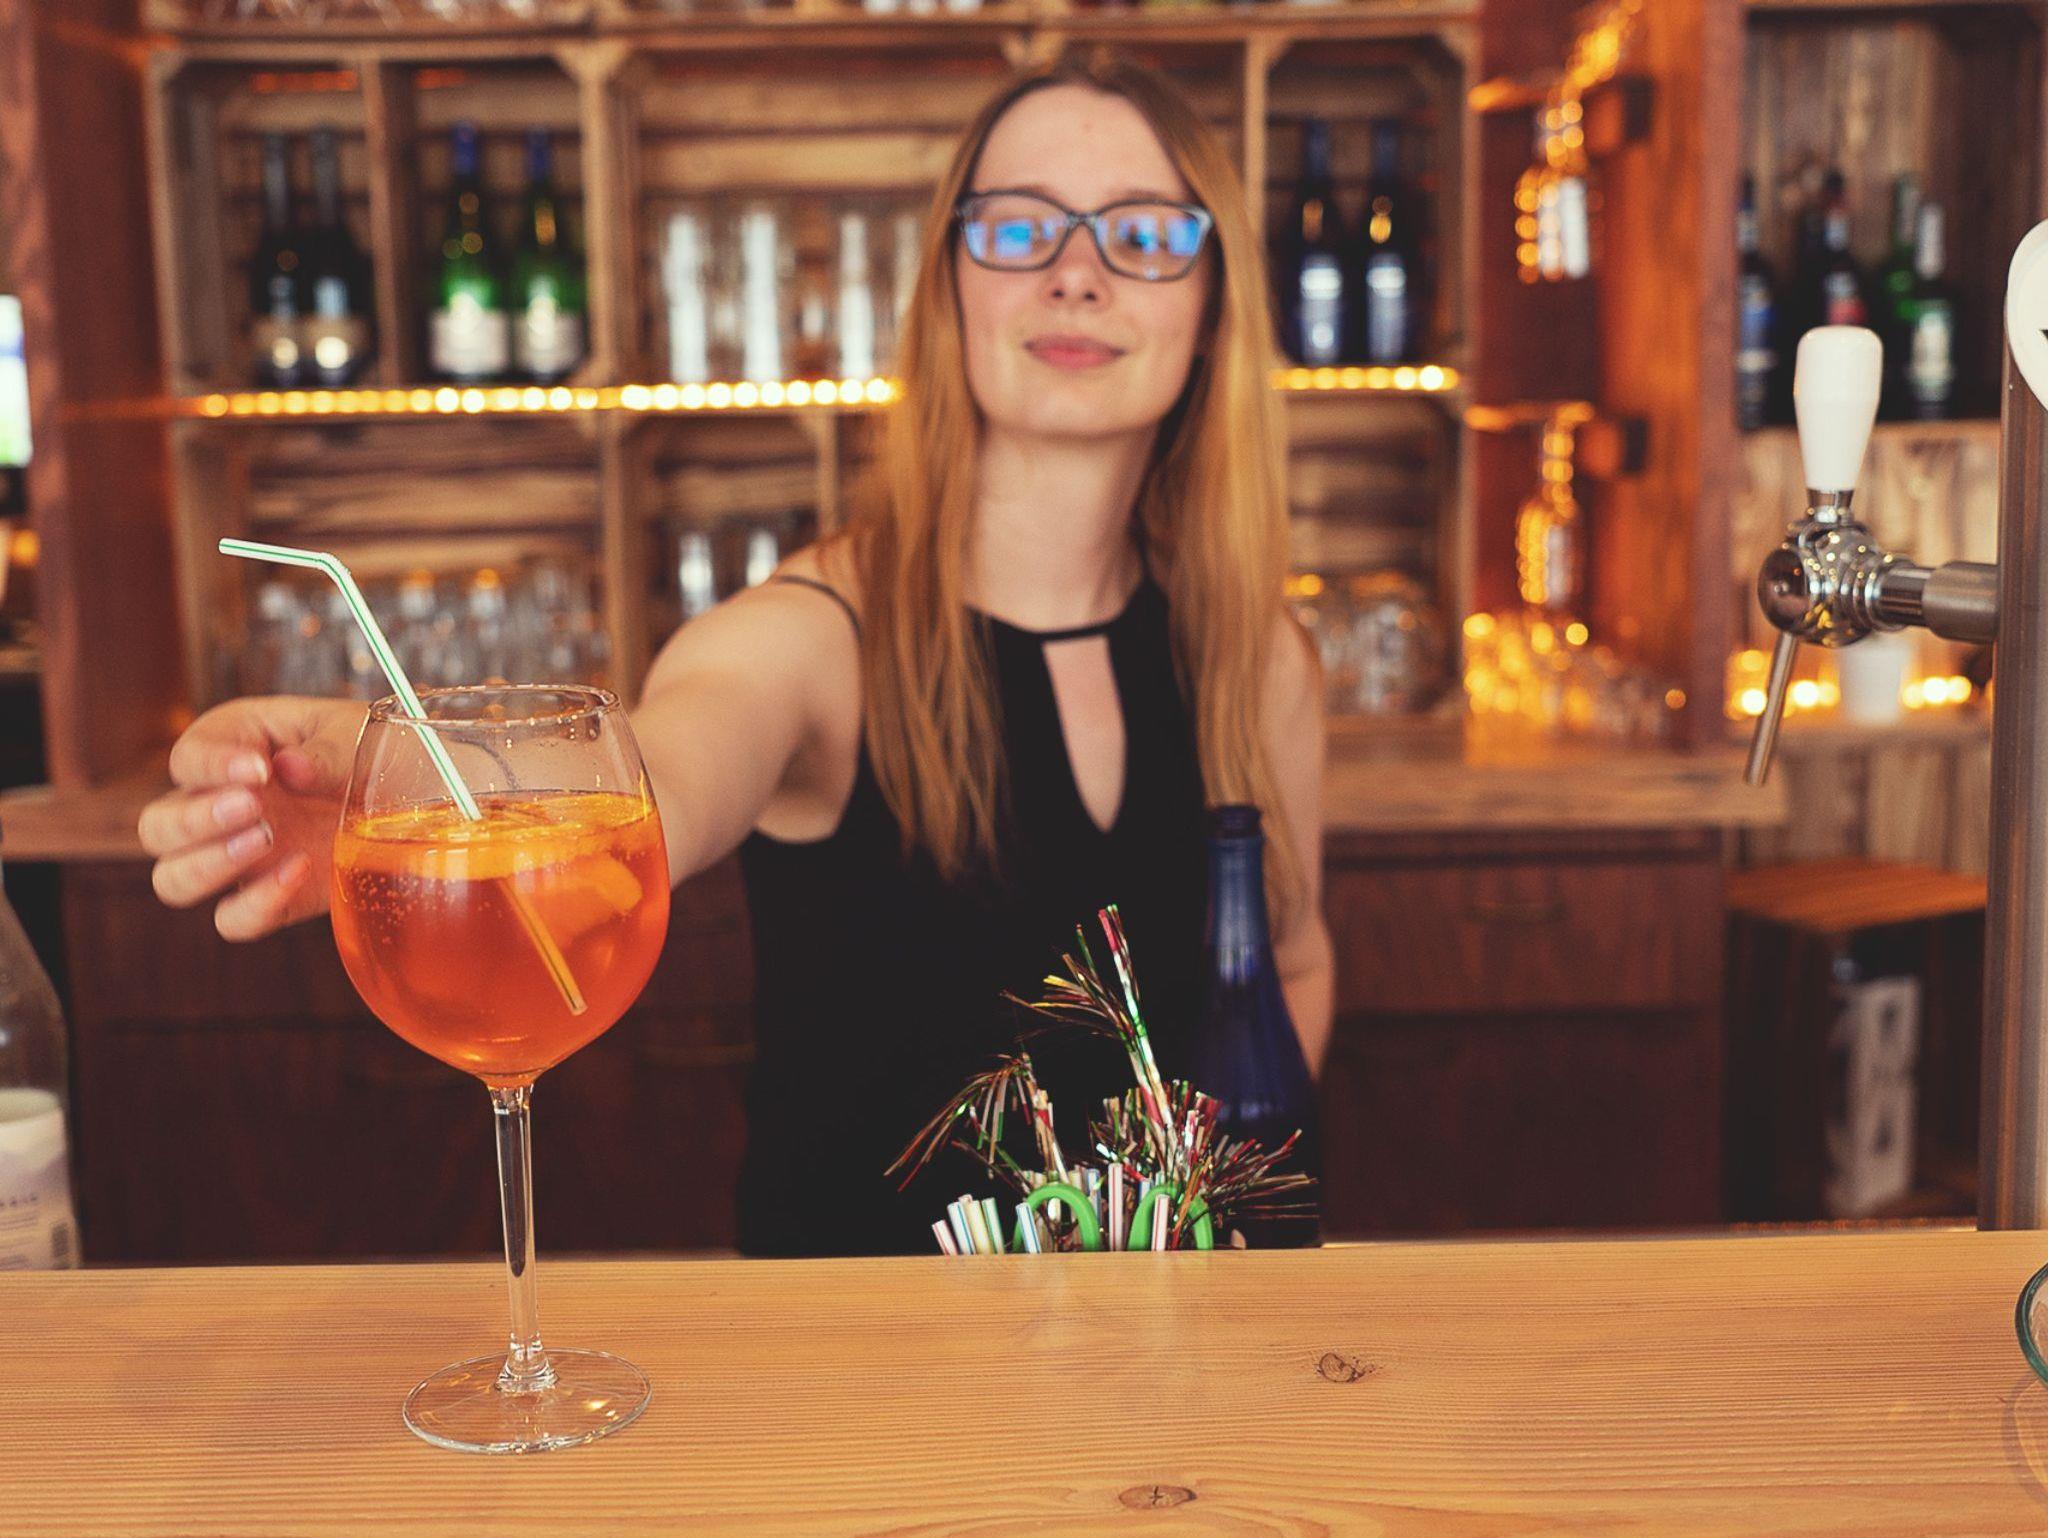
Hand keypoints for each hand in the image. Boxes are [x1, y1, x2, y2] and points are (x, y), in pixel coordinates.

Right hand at [138, 696, 366, 940]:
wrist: (431, 796)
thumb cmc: (388, 750)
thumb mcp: (363, 735)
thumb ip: (327, 751)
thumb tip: (291, 767)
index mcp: (237, 746)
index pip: (189, 758)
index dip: (210, 766)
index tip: (259, 770)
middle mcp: (225, 804)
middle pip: (159, 827)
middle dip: (193, 819)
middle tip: (252, 807)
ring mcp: (243, 857)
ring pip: (174, 880)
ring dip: (206, 865)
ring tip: (265, 839)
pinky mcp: (274, 898)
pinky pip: (235, 919)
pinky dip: (255, 906)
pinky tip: (299, 872)